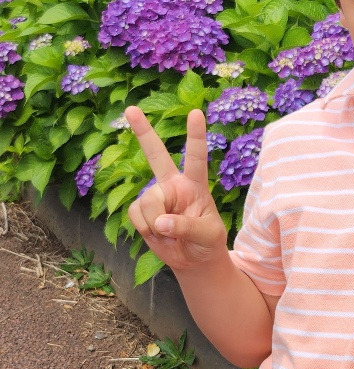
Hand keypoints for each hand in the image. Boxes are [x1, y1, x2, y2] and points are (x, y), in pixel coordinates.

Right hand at [125, 105, 227, 272]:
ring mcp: (156, 196)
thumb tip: (160, 222)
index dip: (195, 136)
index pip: (196, 157)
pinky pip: (135, 215)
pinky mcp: (141, 210)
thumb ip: (186, 226)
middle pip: (156, 154)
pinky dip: (145, 229)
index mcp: (196, 184)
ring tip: (170, 232)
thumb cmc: (207, 241)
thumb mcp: (207, 234)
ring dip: (156, 223)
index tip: (196, 112)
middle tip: (131, 108)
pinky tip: (157, 234)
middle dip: (143, 132)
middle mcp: (173, 184)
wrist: (192, 259)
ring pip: (147, 201)